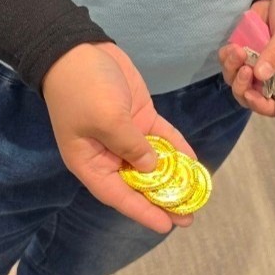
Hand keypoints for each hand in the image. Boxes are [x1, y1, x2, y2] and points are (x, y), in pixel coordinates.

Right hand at [42, 42, 196, 233]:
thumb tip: (154, 168)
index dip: (142, 212)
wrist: (77, 48)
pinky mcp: (141, 119)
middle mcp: (109, 155)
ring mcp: (127, 137)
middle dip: (164, 200)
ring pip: (155, 164)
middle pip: (140, 185)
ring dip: (175, 178)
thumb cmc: (83, 88)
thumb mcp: (107, 120)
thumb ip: (132, 147)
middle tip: (188, 216)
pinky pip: (163, 139)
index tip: (165, 226)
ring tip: (197, 195)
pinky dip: (178, 150)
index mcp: (91, 163)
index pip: (119, 196)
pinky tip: (194, 162)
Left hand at [219, 0, 274, 115]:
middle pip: (248, 97)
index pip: (274, 106)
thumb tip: (260, 75)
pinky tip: (232, 45)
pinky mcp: (241, 55)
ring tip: (237, 50)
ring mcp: (254, 67)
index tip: (250, 94)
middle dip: (241, 86)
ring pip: (235, 82)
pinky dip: (225, 58)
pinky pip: (227, 65)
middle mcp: (270, 79)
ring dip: (232, 70)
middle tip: (243, 68)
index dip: (260, 106)